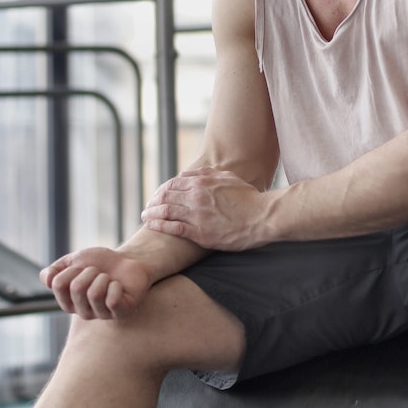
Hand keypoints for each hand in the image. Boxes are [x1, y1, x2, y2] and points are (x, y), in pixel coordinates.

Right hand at [40, 246, 152, 319]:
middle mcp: (83, 312)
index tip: (82, 268)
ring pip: (94, 293)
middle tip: (99, 272)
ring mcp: (102, 314)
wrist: (127, 261)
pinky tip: (119, 286)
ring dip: (104, 277)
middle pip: (76, 288)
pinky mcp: (120, 313)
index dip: (71, 269)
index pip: (58, 284)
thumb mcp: (74, 261)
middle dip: (90, 271)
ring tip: (109, 279)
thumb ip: (56, 270)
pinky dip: (116, 286)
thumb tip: (46, 280)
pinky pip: (112, 300)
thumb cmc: (100, 263)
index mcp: (69, 302)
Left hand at [140, 168, 271, 250]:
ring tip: (144, 217)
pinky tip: (152, 226)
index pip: (172, 184)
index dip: (161, 190)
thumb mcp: (227, 178)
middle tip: (147, 207)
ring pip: (165, 212)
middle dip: (153, 202)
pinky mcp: (200, 233)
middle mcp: (196, 197)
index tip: (156, 196)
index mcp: (202, 182)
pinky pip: (173, 228)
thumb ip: (204, 174)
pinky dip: (159, 226)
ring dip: (151, 214)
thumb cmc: (248, 198)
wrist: (262, 217)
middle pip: (165, 197)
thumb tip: (185, 174)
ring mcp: (197, 215)